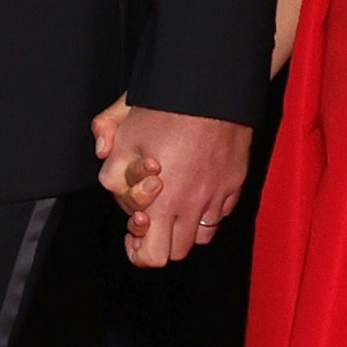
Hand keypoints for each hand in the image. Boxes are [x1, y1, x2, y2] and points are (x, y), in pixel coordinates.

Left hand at [96, 105, 250, 266]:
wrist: (209, 89)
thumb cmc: (166, 111)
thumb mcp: (124, 137)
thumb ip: (111, 170)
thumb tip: (112, 183)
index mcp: (164, 204)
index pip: (153, 257)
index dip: (138, 249)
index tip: (134, 229)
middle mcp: (194, 206)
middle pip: (177, 252)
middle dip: (160, 240)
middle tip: (151, 217)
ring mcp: (219, 196)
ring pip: (201, 236)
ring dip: (184, 227)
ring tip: (174, 204)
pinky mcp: (235, 182)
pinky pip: (221, 212)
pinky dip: (207, 210)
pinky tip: (196, 187)